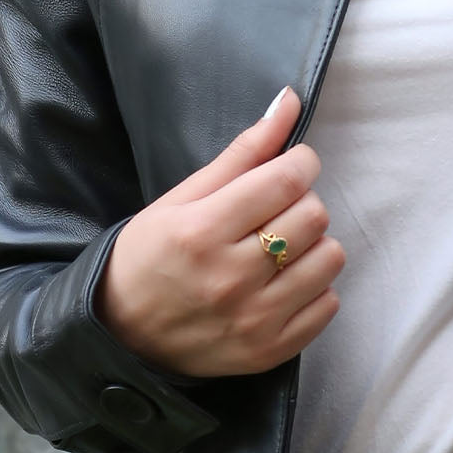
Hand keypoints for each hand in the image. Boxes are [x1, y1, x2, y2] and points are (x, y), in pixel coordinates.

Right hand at [92, 87, 345, 377]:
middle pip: (313, 216)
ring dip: (313, 245)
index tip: (294, 166)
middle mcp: (230, 278)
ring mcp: (254, 320)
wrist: (122, 336)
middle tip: (276, 212)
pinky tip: (282, 284)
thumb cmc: (149, 258)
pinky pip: (328, 304)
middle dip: (302, 203)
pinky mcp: (271, 351)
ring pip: (330, 258)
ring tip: (281, 249)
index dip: (302, 164)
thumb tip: (289, 102)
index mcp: (201, 232)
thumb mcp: (181, 199)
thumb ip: (243, 152)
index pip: (287, 181)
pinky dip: (314, 288)